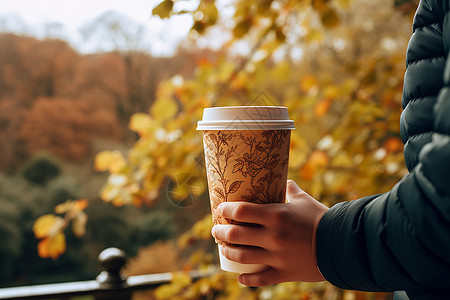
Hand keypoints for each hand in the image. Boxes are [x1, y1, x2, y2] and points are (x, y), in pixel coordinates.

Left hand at [211, 180, 328, 286]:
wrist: (342, 245)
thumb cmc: (321, 218)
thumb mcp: (304, 201)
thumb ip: (291, 190)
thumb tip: (285, 181)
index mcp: (276, 215)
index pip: (241, 211)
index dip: (226, 210)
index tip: (220, 209)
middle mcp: (273, 236)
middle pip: (236, 235)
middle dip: (220, 233)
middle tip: (216, 231)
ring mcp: (278, 257)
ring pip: (243, 257)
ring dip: (228, 253)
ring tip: (223, 249)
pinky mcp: (284, 272)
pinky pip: (261, 279)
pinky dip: (248, 279)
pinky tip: (240, 277)